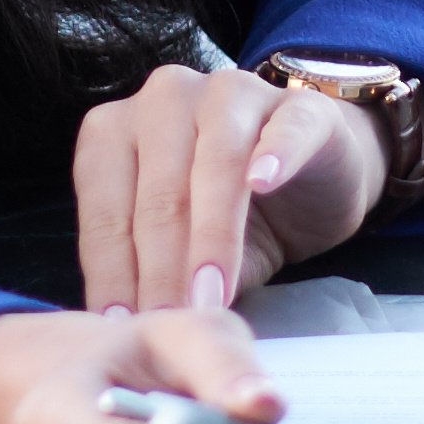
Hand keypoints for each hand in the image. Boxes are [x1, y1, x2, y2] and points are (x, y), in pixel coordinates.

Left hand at [72, 60, 384, 319]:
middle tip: (170, 324)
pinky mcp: (298, 104)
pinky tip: (264, 182)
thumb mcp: (183, 249)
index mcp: (116, 131)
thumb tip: (134, 330)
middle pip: (160, 194)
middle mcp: (164, 100)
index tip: (121, 328)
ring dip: (213, 236)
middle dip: (163, 269)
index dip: (113, 274)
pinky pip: (283, 128)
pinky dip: (274, 154)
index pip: (107, 211)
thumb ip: (156, 275)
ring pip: (215, 164)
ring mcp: (231, 93)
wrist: (316, 175)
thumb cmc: (232, 215)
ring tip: (211, 296)